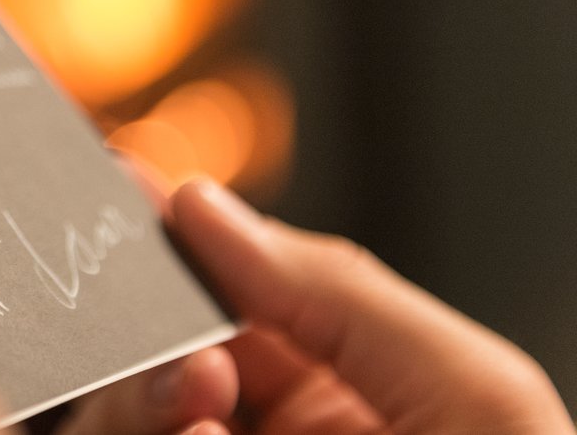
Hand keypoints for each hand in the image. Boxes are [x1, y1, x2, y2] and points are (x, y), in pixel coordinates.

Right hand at [169, 179, 573, 433]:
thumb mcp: (473, 387)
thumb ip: (342, 288)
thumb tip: (209, 206)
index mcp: (348, 378)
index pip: (239, 286)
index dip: (181, 237)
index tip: (131, 192)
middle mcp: (283, 424)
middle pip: (169, 349)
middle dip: (165, 331)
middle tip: (198, 350)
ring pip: (140, 410)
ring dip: (151, 393)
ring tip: (205, 396)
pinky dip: (157, 430)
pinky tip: (201, 433)